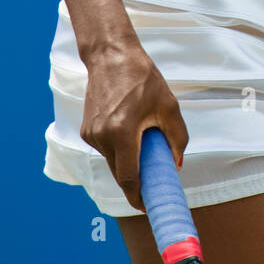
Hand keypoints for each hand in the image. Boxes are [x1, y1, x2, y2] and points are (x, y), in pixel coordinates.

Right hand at [80, 41, 188, 211]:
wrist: (111, 56)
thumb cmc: (142, 78)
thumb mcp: (168, 106)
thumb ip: (176, 137)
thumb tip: (177, 163)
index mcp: (122, 132)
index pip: (128, 177)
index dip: (138, 196)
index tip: (147, 207)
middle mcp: (102, 137)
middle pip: (120, 173)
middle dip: (136, 182)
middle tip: (153, 184)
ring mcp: (91, 134)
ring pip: (112, 161)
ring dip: (128, 161)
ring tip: (144, 145)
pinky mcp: (87, 129)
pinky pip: (105, 149)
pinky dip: (118, 149)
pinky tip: (128, 131)